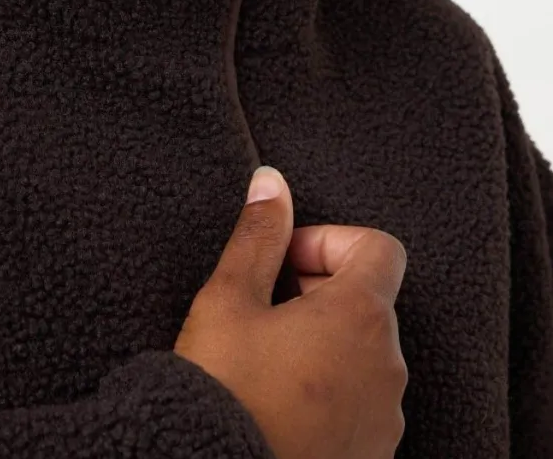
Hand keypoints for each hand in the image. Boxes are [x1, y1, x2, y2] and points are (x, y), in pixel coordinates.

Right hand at [173, 166, 408, 458]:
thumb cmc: (226, 390)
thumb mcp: (229, 299)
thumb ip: (258, 236)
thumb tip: (272, 182)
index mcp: (360, 317)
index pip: (379, 247)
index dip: (330, 242)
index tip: (284, 263)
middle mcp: (388, 367)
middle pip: (369, 300)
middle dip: (318, 290)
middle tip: (263, 308)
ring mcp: (385, 418)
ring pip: (363, 354)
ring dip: (323, 342)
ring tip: (265, 358)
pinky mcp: (372, 454)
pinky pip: (360, 402)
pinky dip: (328, 389)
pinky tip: (277, 400)